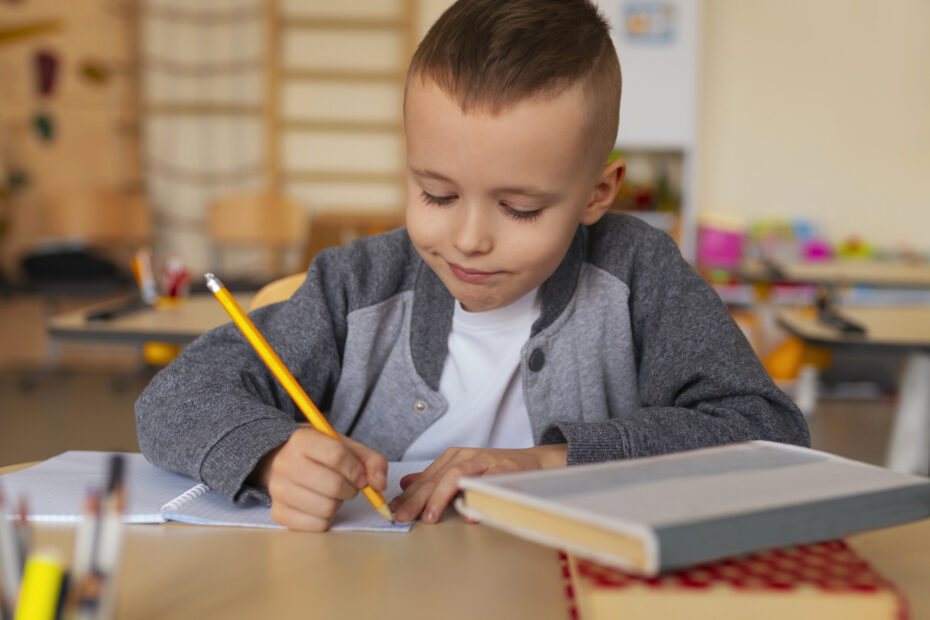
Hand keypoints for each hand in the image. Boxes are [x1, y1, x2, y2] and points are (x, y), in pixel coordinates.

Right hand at [251, 428, 387, 530]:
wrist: (284, 463)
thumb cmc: (320, 456)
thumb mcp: (347, 448)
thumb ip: (371, 461)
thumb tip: (380, 484)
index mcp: (302, 440)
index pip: (337, 455)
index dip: (357, 470)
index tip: (361, 476)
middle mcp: (285, 463)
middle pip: (334, 485)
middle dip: (350, 489)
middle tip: (348, 486)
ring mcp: (278, 490)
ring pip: (326, 508)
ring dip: (338, 504)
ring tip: (332, 494)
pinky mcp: (278, 513)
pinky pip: (316, 525)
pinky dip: (326, 518)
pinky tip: (321, 505)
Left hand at [389, 444, 567, 523]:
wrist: (534, 462)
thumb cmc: (495, 470)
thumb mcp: (461, 470)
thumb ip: (435, 478)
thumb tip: (405, 483)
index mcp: (452, 458)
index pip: (424, 477)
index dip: (407, 495)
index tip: (392, 511)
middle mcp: (465, 456)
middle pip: (435, 477)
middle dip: (416, 499)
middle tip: (403, 517)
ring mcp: (484, 462)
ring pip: (455, 475)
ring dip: (441, 497)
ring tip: (430, 517)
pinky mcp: (503, 469)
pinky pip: (486, 484)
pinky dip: (475, 498)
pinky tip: (469, 516)